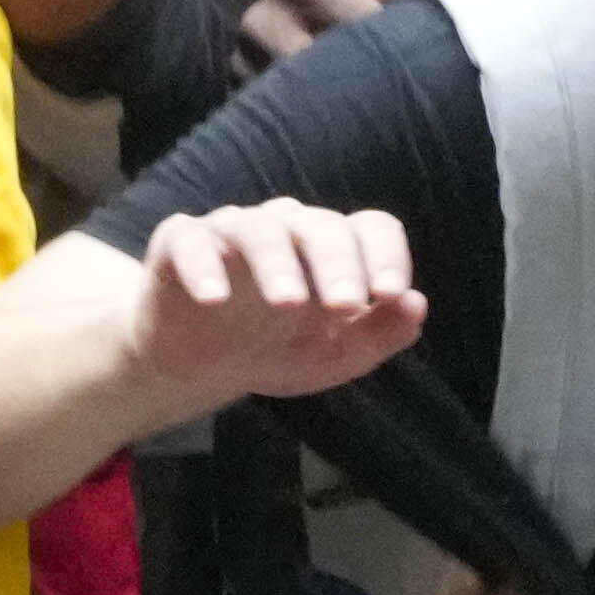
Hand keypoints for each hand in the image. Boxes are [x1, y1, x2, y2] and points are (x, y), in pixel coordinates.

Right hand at [127, 198, 434, 411]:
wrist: (198, 367)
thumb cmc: (273, 350)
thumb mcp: (333, 356)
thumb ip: (379, 335)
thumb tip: (417, 306)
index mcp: (329, 249)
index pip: (370, 229)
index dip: (386, 255)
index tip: (390, 294)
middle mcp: (284, 230)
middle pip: (318, 226)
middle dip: (336, 264)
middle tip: (346, 304)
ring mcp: (230, 234)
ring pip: (257, 229)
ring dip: (277, 263)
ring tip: (289, 304)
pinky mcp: (178, 245)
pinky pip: (189, 240)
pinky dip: (202, 266)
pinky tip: (213, 299)